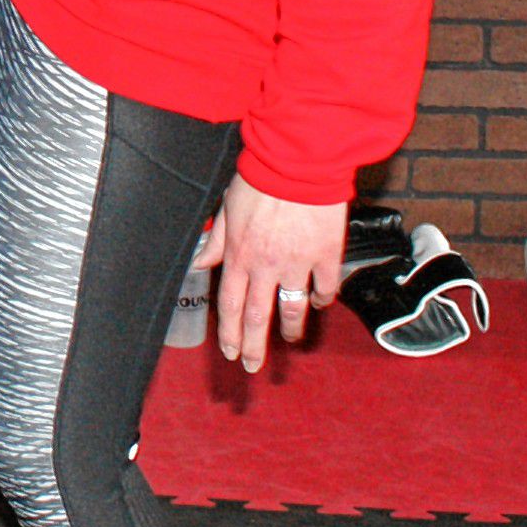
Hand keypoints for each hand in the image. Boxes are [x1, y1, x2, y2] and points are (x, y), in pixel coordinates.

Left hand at [200, 174, 344, 373]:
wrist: (297, 161)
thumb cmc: (259, 178)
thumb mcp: (227, 207)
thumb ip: (215, 240)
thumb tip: (199, 264)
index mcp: (238, 255)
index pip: (229, 304)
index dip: (228, 332)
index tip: (230, 351)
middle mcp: (266, 265)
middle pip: (257, 316)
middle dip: (252, 346)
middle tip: (251, 366)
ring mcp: (297, 263)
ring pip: (293, 308)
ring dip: (290, 329)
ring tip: (290, 339)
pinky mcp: (326, 255)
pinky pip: (325, 287)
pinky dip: (322, 299)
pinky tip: (319, 303)